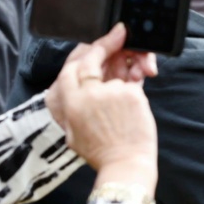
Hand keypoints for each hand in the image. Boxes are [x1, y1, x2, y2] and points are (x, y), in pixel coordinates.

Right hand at [45, 24, 158, 193]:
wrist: (125, 164)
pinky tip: (134, 111)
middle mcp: (88, 95)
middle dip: (104, 48)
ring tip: (127, 105)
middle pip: (91, 61)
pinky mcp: (131, 94)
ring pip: (116, 77)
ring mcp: (110, 92)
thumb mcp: (74, 133)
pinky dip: (134, 94)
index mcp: (70, 105)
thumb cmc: (102, 152)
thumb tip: (80, 89)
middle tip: (118, 39)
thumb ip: (73, 108)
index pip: (69, 70)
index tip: (93, 45)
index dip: (81, 56)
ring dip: (124, 80)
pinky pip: (132, 86)